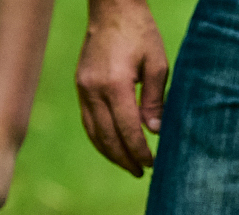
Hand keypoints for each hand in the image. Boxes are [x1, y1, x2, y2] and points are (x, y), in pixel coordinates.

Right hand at [75, 0, 167, 176]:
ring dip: (110, 152)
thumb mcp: (158, 66)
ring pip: (93, 130)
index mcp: (114, 84)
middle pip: (107, 135)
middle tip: (141, 173)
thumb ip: (155, 101)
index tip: (153, 164)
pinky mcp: (80, 85)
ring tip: (128, 166)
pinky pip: (87, 119)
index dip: (139, 150)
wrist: (112, 9)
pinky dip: (99, 137)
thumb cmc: (141, 35)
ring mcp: (83, 87)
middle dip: (124, 158)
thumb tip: (154, 132)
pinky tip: (112, 147)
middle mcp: (93, 89)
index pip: (127, 129)